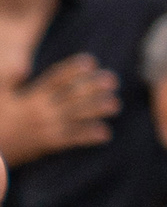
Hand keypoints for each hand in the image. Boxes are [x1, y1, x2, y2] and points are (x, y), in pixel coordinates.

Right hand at [0, 56, 117, 161]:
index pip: (55, 78)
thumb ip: (9, 79)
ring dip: (97, 109)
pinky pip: (72, 139)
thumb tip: (23, 66)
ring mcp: (46, 127)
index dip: (73, 69)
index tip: (90, 62)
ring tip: (115, 104)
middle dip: (93, 87)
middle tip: (113, 80)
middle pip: (71, 95)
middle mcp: (41, 110)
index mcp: (31, 96)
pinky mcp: (48, 144)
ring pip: (76, 116)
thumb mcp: (0, 96)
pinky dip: (88, 136)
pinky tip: (105, 133)